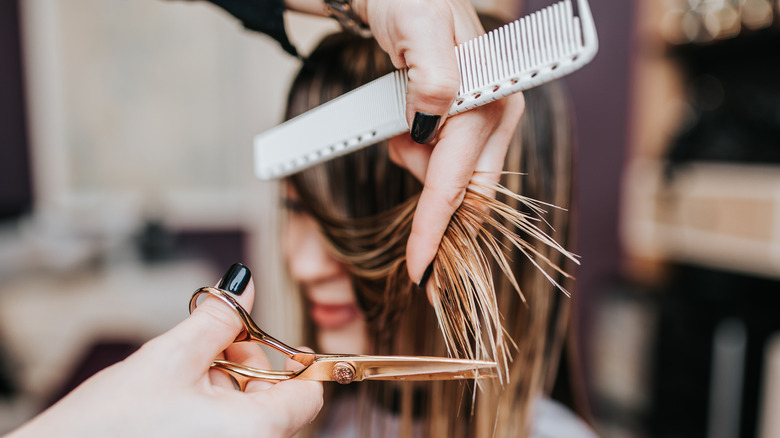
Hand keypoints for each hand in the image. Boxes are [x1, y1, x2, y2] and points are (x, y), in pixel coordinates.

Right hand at [7, 265, 322, 437]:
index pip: (306, 397)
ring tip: (182, 372)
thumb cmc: (106, 430)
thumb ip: (216, 319)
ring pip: (247, 415)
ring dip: (226, 384)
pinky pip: (227, 431)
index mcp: (253, 433)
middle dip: (247, 365)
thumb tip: (244, 284)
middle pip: (275, 402)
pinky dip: (214, 408)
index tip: (276, 342)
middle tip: (212, 343)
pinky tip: (177, 397)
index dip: (297, 362)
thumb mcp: (168, 359)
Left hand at [355, 0, 526, 284]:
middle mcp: (494, 116)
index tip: (420, 271)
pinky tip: (408, 133)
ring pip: (452, 181)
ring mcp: (482, 121)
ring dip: (417, 170)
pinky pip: (446, 164)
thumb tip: (435, 116)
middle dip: (433, 215)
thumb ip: (433, 75)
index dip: (436, 230)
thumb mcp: (418, 27)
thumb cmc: (410, 0)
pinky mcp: (465, 123)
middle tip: (412, 242)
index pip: (457, 182)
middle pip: (465, 194)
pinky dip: (420, 161)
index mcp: (489, 101)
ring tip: (398, 128)